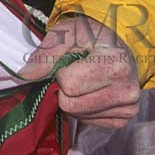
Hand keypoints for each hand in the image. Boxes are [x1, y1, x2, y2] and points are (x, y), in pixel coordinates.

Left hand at [16, 13, 140, 128]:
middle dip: (64, 89)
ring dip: (73, 100)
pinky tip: (92, 91)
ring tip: (84, 80)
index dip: (60, 73)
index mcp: (116, 65)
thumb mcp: (69, 31)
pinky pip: (89, 122)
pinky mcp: (124, 119)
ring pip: (78, 116)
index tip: (68, 62)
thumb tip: (26, 76)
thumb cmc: (93, 35)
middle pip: (71, 105)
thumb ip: (46, 53)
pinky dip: (84, 108)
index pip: (69, 85)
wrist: (121, 45)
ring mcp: (128, 108)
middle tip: (74, 72)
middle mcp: (127, 90)